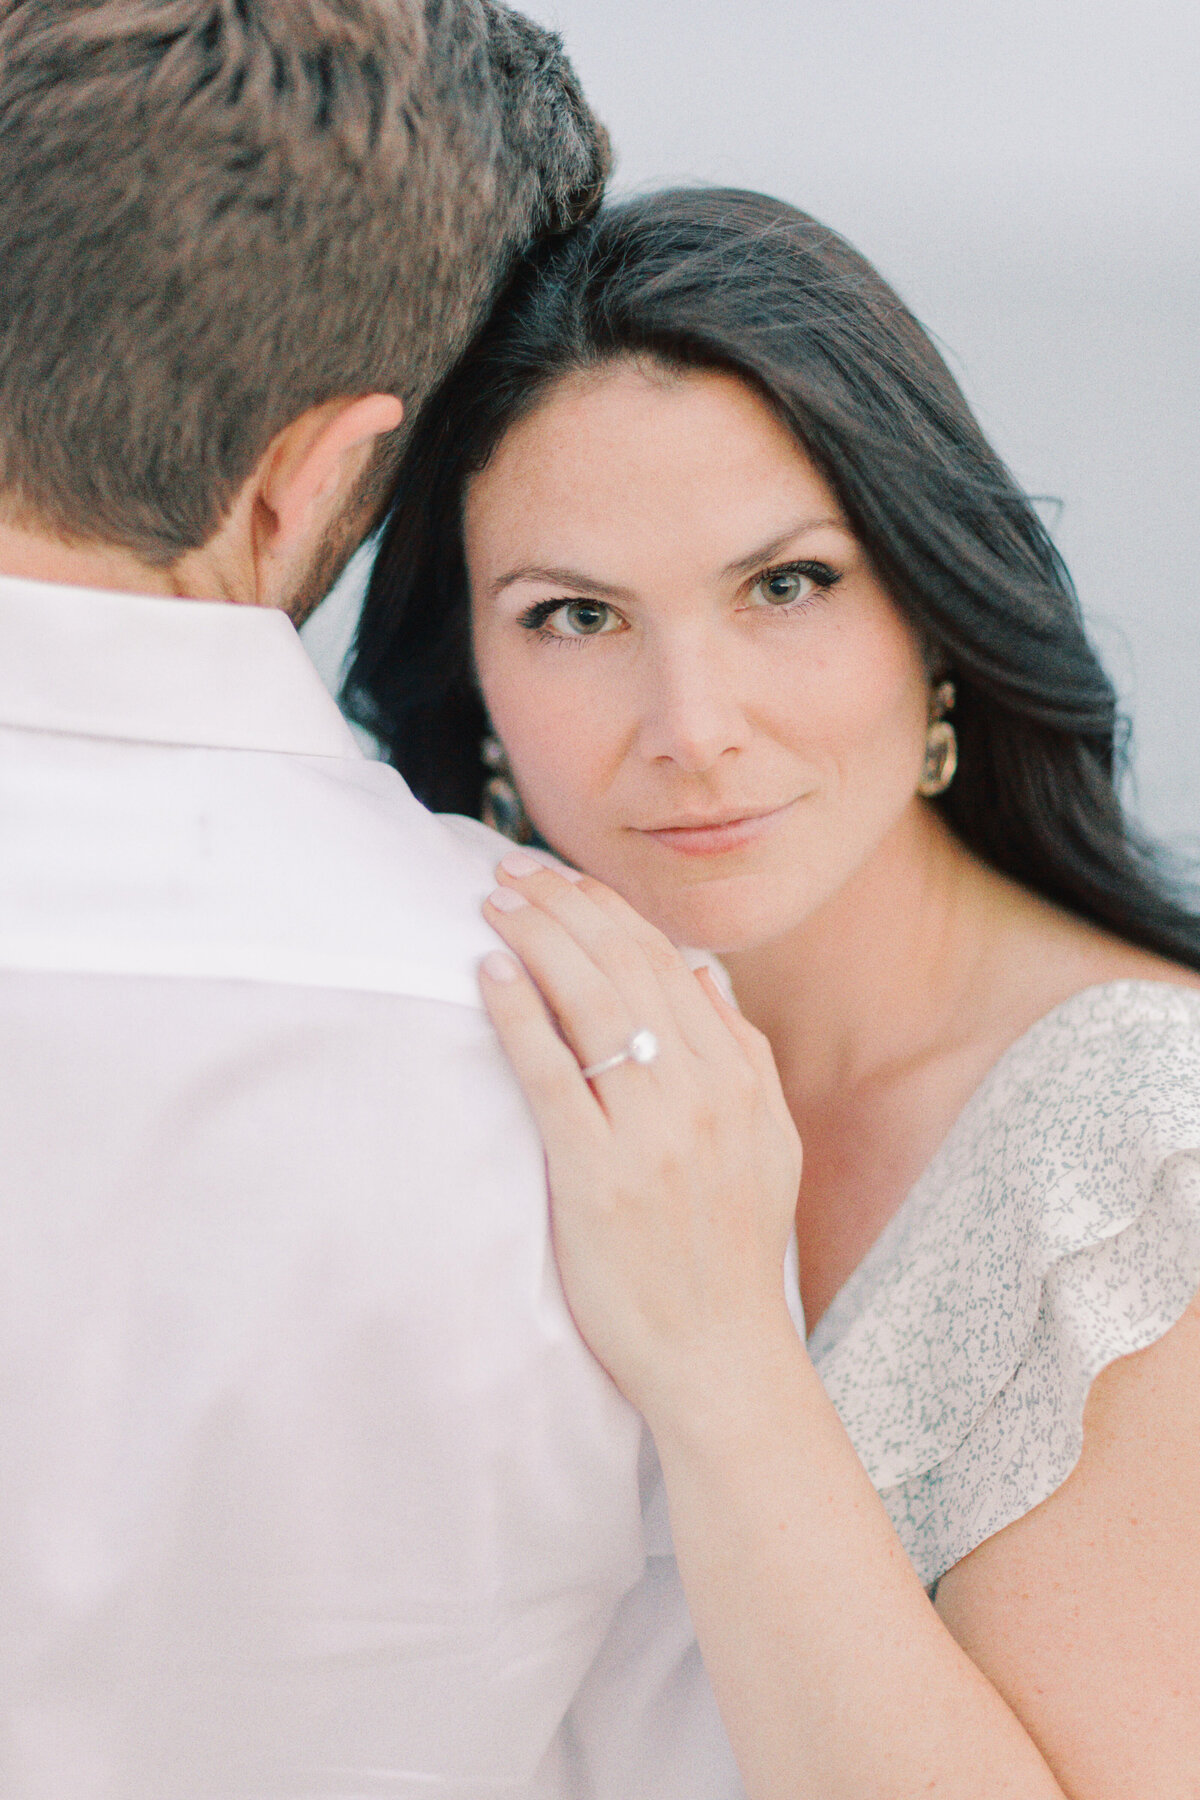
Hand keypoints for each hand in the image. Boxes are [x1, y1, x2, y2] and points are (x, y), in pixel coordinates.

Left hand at [479, 852, 802, 1429]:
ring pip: (591, 1005)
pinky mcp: (598, 1177)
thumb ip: (744, 1054)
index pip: (667, 964)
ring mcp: (652, 1134)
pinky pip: (552, 1076)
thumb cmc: (732, 1251)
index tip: (563, 881)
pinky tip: (490, 974)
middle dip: (564, 907)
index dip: (609, 912)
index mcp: (740, 1080)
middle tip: (511, 872)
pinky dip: (520, 1016)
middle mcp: (702, 1094)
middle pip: (625, 968)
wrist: (720, 1355)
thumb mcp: (769, 1143)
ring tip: (494, 904)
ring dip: (537, 940)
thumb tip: (705, 975)